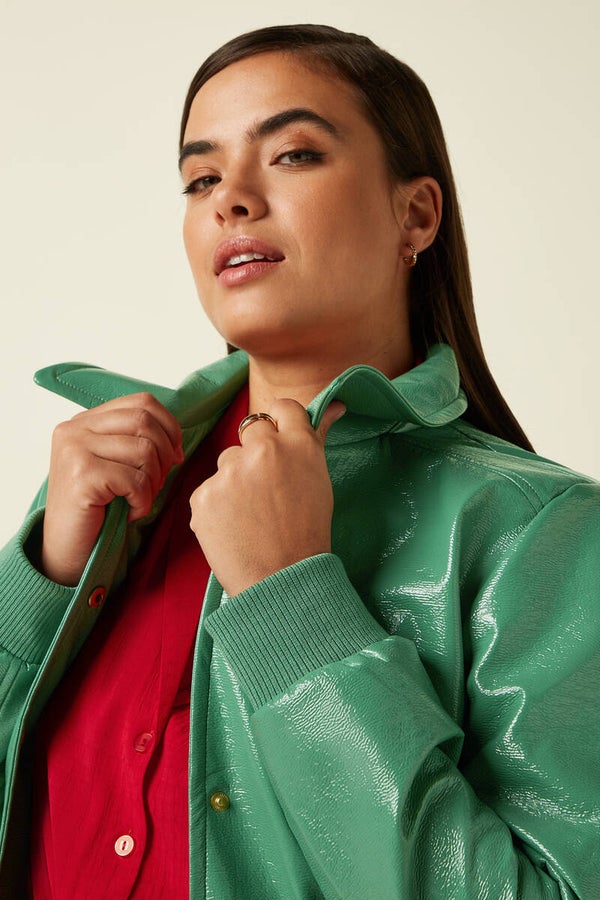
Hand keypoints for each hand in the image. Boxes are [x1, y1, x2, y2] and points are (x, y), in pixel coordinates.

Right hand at [42, 393, 183, 585]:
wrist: (67, 549)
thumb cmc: (97, 509)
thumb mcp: (116, 465)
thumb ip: (136, 441)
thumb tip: (175, 440)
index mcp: (85, 421)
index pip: (141, 402)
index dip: (169, 426)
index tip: (175, 454)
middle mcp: (75, 429)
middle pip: (144, 422)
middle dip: (164, 455)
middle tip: (157, 483)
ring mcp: (75, 449)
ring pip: (144, 450)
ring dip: (153, 482)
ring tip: (140, 499)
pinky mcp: (82, 475)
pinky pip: (135, 480)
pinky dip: (142, 501)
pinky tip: (130, 512)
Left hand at [189, 399, 344, 596]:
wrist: (282, 580)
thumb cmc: (307, 533)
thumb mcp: (320, 480)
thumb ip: (315, 439)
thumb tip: (336, 405)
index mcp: (298, 444)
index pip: (282, 407)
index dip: (281, 424)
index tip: (281, 442)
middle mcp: (263, 450)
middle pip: (252, 430)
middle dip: (256, 453)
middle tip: (266, 489)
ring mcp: (230, 472)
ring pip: (228, 462)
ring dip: (235, 480)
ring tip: (251, 515)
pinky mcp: (203, 495)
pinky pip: (209, 490)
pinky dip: (218, 506)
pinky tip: (235, 527)